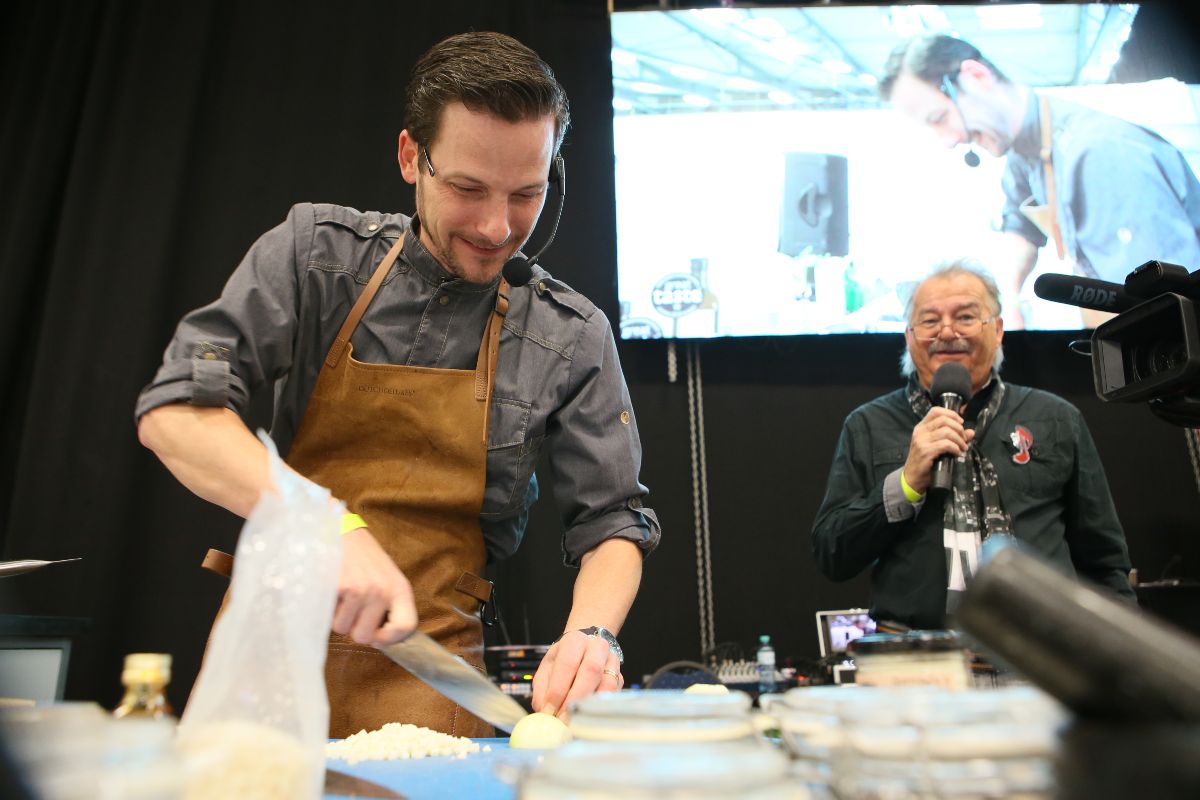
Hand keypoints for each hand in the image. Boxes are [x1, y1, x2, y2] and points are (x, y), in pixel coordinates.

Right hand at [332, 527, 416, 645]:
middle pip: (366, 637)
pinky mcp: (339, 587)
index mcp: (400, 588)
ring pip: (343, 629)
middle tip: (352, 608)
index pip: (406, 628)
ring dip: (338, 616)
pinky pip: (328, 617)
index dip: (390, 639)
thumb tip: (379, 640)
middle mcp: (383, 590)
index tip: (377, 635)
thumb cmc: (362, 557)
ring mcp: (361, 589)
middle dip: (354, 628)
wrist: (339, 530)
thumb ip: (388, 606)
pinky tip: (332, 589)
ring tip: (342, 594)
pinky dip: (325, 608)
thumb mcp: (386, 578)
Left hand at [531, 629, 622, 721]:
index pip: (567, 664)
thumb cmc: (565, 660)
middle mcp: (597, 647)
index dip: (558, 689)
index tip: (549, 710)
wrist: (586, 649)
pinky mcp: (621, 677)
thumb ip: (542, 688)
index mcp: (575, 641)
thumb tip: (543, 709)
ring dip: (590, 705)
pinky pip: (613, 695)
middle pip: (592, 670)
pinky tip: (586, 717)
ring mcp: (612, 662)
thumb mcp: (547, 667)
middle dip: (576, 698)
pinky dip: (600, 709)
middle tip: (563, 719)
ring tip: (574, 721)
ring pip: (608, 684)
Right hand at [902, 407, 974, 493]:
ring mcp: (921, 441)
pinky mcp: (925, 451)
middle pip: (944, 420)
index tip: (961, 423)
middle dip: (959, 429)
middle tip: (964, 439)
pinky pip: (945, 444)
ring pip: (946, 431)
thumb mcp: (938, 447)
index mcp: (922, 427)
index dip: (952, 414)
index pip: (936, 411)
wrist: (912, 478)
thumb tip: (971, 432)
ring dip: (959, 440)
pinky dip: (955, 448)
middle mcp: (920, 431)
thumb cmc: (925, 462)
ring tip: (962, 448)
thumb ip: (954, 437)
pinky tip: (957, 453)